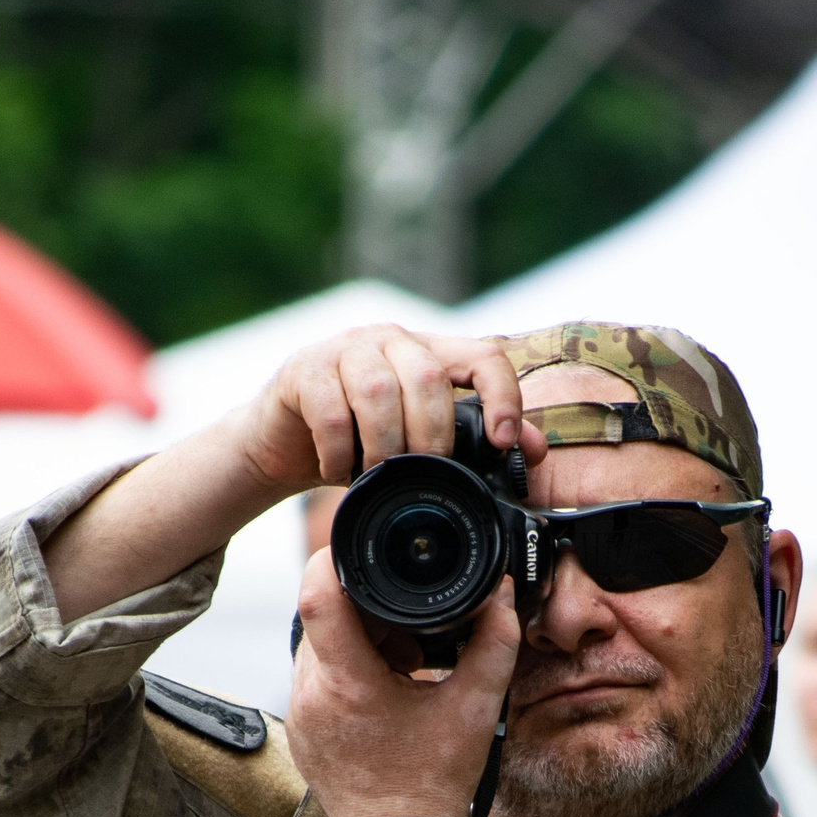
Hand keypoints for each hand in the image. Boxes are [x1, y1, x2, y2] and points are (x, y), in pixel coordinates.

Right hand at [230, 327, 545, 493]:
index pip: (483, 356)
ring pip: (378, 389)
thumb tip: (533, 451)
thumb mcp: (419, 445)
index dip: (501, 396)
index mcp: (430, 353)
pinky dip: (340, 453)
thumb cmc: (361, 442)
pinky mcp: (305, 370)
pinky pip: (332, 412)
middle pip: (428, 377)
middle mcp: (391, 340)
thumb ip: (473, 443)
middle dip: (431, 436)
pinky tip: (339, 472)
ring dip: (384, 446)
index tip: (500, 442)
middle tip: (422, 473)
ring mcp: (346, 349)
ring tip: (378, 476)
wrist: (283, 442)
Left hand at [289, 555, 520, 816]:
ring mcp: (300, 713)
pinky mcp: (300, 729)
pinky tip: (382, 690)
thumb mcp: (476, 706)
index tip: (359, 548)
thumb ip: (494, 641)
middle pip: (320, 614)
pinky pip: (314, 676)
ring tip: (401, 663)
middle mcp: (311, 693)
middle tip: (407, 627)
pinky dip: (345, 670)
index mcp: (347, 682)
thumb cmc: (435, 781)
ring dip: (355, 638)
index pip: (317, 593)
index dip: (333, 558)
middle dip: (363, 606)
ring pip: (315, 643)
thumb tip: (501, 592)